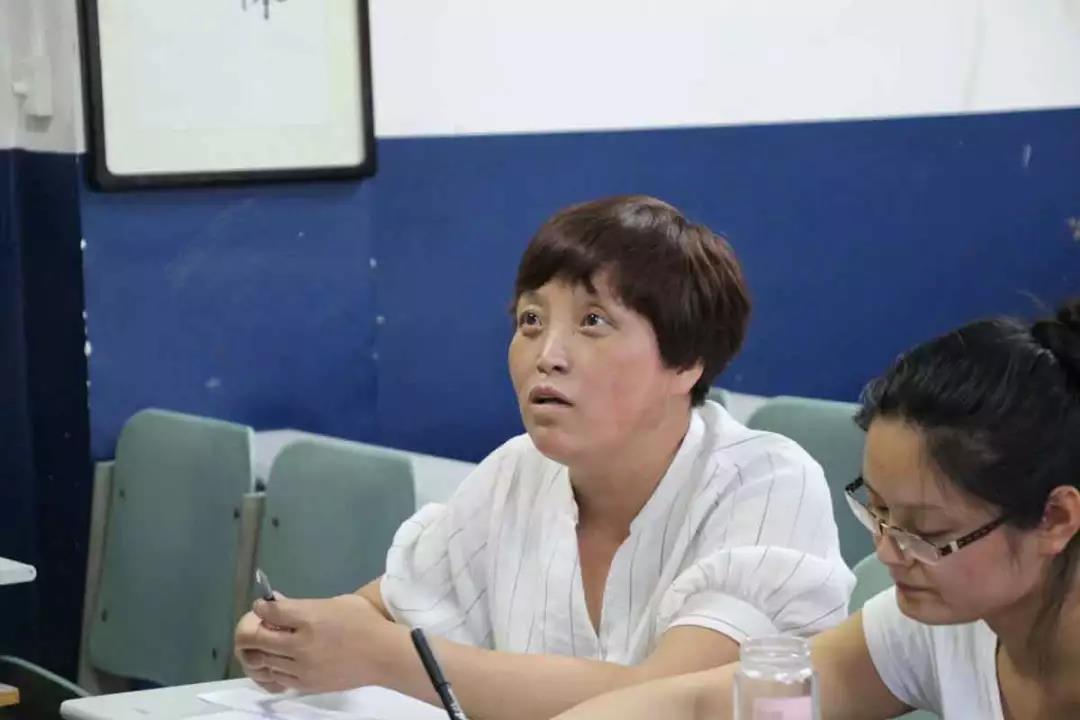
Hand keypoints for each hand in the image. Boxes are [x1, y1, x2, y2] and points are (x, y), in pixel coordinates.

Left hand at [236, 593, 400, 693]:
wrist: (383, 656)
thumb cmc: (365, 622)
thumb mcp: (339, 602)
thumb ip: (306, 604)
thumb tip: (279, 604)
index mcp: (310, 618)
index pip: (271, 612)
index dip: (262, 608)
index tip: (262, 607)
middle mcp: (300, 644)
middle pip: (259, 638)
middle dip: (253, 630)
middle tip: (259, 626)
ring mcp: (301, 667)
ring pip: (264, 659)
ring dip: (263, 650)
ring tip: (270, 644)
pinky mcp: (305, 684)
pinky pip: (277, 677)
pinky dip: (274, 668)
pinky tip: (282, 661)